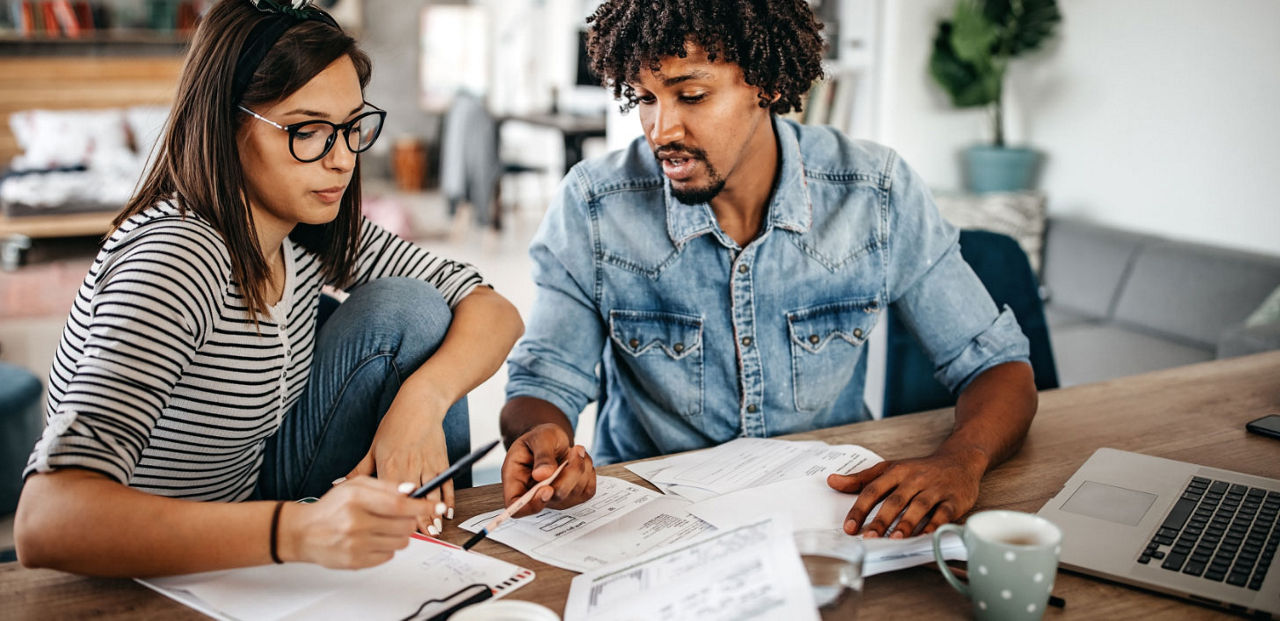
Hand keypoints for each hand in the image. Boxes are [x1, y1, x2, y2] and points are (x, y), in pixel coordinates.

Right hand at [281, 476, 440, 568]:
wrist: (304, 532)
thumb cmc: (332, 507)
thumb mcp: (355, 486)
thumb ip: (385, 486)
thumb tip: (412, 490)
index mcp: (356, 499)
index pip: (399, 504)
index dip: (422, 505)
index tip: (436, 506)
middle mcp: (356, 523)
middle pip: (405, 525)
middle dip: (409, 520)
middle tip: (400, 516)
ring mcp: (355, 545)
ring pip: (401, 542)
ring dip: (399, 534)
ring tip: (382, 527)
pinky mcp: (356, 562)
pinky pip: (389, 556)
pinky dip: (386, 547)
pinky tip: (371, 539)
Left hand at [345, 390, 451, 534]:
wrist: (420, 404)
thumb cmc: (395, 425)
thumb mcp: (373, 447)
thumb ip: (357, 471)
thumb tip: (337, 484)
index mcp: (389, 465)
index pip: (392, 497)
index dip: (395, 516)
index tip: (395, 531)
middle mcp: (410, 466)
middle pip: (414, 500)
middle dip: (418, 520)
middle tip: (421, 537)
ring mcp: (428, 464)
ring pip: (432, 494)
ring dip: (434, 514)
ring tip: (434, 530)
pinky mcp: (441, 460)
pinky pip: (447, 484)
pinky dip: (448, 499)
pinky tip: (447, 512)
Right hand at [501, 423, 595, 516]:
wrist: (553, 440)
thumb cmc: (540, 438)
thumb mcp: (538, 438)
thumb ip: (541, 456)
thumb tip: (542, 475)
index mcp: (515, 482)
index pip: (518, 508)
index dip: (532, 505)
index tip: (547, 489)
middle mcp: (534, 495)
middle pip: (553, 499)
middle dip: (569, 475)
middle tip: (575, 450)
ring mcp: (555, 499)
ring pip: (574, 494)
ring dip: (581, 468)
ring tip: (576, 450)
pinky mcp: (573, 496)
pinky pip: (587, 490)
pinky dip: (589, 472)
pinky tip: (580, 460)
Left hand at [826, 449, 986, 537]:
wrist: (960, 460)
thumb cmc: (919, 469)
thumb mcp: (889, 468)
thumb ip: (861, 479)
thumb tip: (832, 481)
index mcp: (896, 471)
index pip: (873, 490)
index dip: (860, 509)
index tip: (850, 527)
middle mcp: (915, 479)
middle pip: (895, 500)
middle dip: (881, 520)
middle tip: (869, 538)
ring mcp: (935, 489)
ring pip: (919, 506)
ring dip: (907, 523)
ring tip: (896, 538)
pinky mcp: (954, 500)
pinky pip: (943, 514)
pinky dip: (934, 525)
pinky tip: (925, 536)